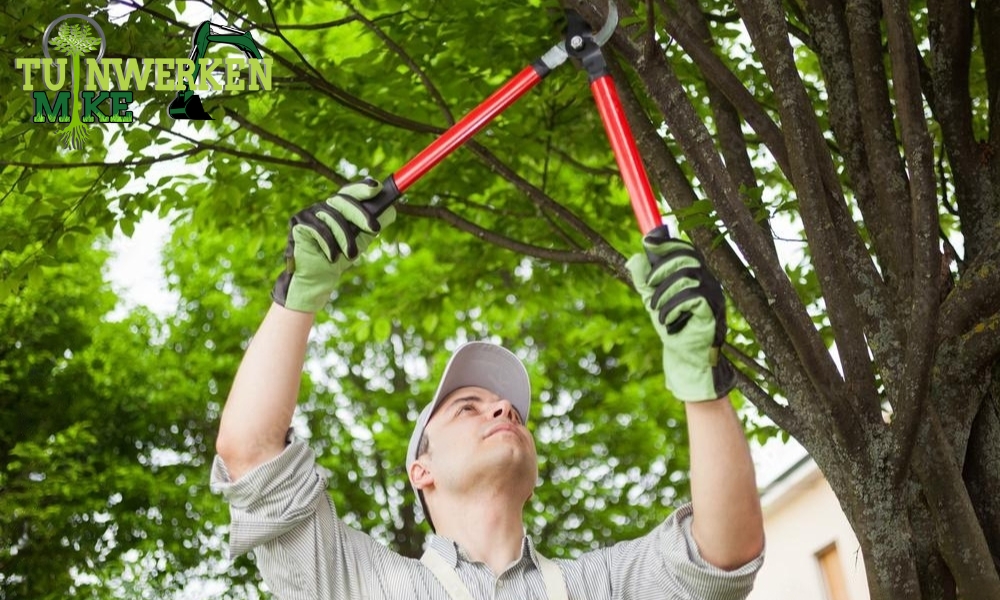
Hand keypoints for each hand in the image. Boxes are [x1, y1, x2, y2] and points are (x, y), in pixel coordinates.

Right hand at [271, 178, 395, 312]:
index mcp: (338, 207)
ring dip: (345, 238)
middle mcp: (323, 206)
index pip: (351, 191)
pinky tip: (331, 257)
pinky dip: (328, 244)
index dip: (363, 187)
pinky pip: (318, 229)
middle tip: (374, 229)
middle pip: (343, 200)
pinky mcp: (298, 224)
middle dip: (360, 215)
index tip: (377, 187)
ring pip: (332, 217)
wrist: (319, 278)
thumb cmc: (340, 256)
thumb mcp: (361, 239)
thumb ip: (373, 224)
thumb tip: (391, 210)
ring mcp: (309, 213)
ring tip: (350, 255)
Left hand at [625, 225, 734, 400]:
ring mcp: (713, 295)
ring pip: (685, 276)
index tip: (648, 243)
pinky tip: (668, 321)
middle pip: (686, 257)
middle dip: (661, 270)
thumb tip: (634, 257)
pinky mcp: (713, 310)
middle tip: (648, 288)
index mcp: (695, 275)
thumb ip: (644, 280)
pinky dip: (672, 308)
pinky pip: (691, 297)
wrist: (684, 357)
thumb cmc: (672, 327)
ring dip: (663, 294)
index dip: (667, 243)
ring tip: (657, 311)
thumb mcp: (652, 300)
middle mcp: (708, 281)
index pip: (685, 249)